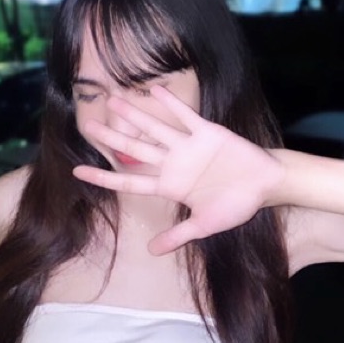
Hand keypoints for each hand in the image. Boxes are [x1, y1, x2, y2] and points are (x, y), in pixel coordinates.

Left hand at [72, 85, 282, 254]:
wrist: (264, 186)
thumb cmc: (236, 205)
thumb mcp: (204, 225)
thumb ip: (177, 236)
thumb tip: (151, 252)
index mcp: (169, 186)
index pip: (130, 181)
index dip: (104, 177)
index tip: (78, 172)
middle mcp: (173, 163)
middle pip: (135, 150)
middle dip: (112, 139)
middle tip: (88, 127)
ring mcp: (188, 146)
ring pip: (155, 128)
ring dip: (135, 116)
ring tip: (113, 100)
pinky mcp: (207, 132)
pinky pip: (185, 116)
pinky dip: (171, 104)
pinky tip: (154, 90)